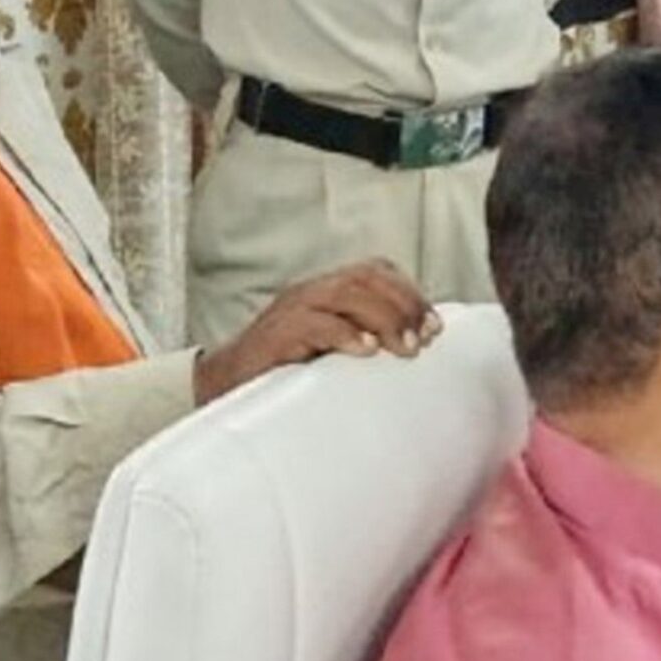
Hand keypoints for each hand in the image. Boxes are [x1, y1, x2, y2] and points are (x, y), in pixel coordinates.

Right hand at [195, 261, 439, 404]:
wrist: (224, 389)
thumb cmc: (285, 373)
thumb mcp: (332, 352)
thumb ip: (365, 342)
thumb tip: (416, 351)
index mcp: (327, 292)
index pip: (377, 271)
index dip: (410, 293)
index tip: (436, 327)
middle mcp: (311, 293)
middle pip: (366, 278)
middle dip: (403, 305)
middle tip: (424, 339)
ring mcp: (291, 310)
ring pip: (345, 294)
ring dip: (383, 319)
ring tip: (405, 349)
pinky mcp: (275, 335)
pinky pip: (313, 324)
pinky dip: (344, 334)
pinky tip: (366, 351)